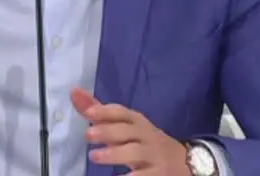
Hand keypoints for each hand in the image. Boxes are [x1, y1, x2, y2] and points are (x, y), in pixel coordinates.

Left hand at [71, 88, 189, 174]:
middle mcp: (145, 135)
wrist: (184, 162)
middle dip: (108, 131)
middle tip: (87, 134)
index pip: (122, 112)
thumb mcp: (126, 126)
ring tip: (95, 156)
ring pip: (134, 152)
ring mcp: (152, 155)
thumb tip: (74, 92)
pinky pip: (143, 175)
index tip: (88, 112)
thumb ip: (100, 112)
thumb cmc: (145, 141)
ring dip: (114, 154)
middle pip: (126, 130)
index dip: (105, 111)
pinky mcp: (158, 174)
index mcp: (136, 121)